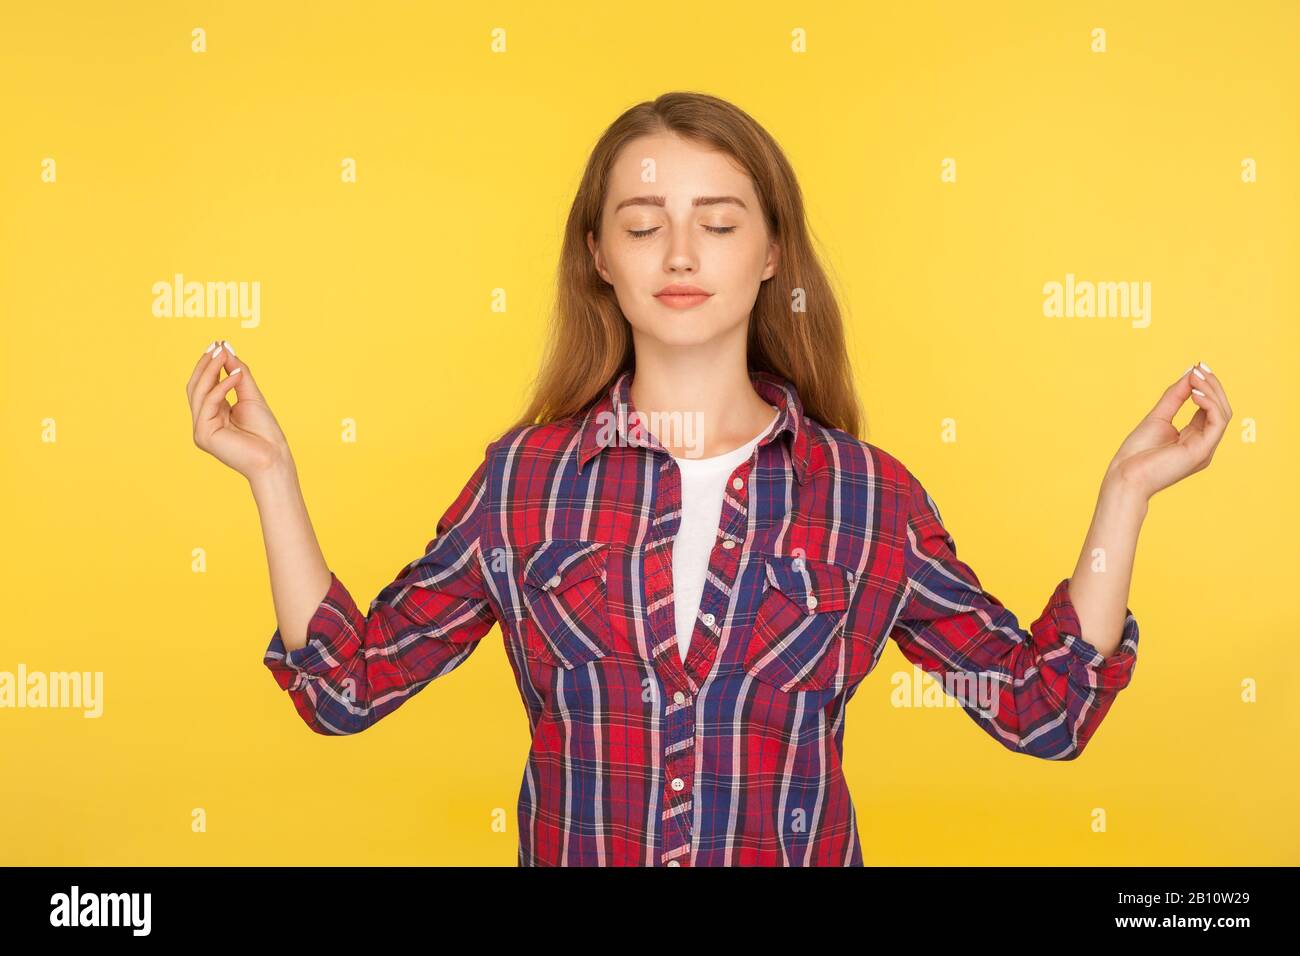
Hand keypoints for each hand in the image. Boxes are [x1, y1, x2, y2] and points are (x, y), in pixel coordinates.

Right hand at [186, 340, 291, 478]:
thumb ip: (237, 373)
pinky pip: (209, 403)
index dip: (209, 364)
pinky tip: (236, 376)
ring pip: (199, 392)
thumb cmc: (265, 432)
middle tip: (216, 345)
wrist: (274, 458)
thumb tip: (225, 348)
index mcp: (212, 414)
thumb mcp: (250, 395)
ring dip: (212, 370)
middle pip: (196, 386)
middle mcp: (203, 421)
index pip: (204, 385)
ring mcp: (200, 429)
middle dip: (206, 364)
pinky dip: (222, 387)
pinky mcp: (203, 434)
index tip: (218, 344)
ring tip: (224, 354)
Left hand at [1105, 361, 1231, 499]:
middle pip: (1221, 409)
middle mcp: (1204, 444)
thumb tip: (1190, 374)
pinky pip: (1217, 422)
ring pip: (1223, 414)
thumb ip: (1175, 397)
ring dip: (1211, 392)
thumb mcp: (1158, 417)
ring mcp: (1205, 449)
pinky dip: (1210, 404)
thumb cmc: (1136, 453)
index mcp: (1194, 438)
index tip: (1197, 367)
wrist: (1124, 476)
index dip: (1206, 387)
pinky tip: (1195, 393)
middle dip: (1212, 386)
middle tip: (1199, 368)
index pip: (1209, 409)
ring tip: (1196, 377)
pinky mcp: (1202, 452)